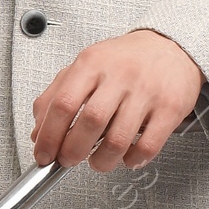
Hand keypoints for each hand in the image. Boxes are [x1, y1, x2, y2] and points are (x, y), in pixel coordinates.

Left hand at [32, 29, 203, 174]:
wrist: (170, 47)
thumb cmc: (124, 60)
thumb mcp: (85, 66)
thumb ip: (55, 95)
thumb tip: (38, 133)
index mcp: (92, 63)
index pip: (62, 104)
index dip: (49, 136)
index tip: (44, 154)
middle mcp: (120, 75)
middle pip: (90, 122)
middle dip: (72, 151)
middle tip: (68, 160)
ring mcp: (147, 92)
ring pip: (118, 140)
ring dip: (102, 161)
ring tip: (97, 161)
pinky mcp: (170, 108)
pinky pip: (148, 146)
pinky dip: (132, 160)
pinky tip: (127, 157)